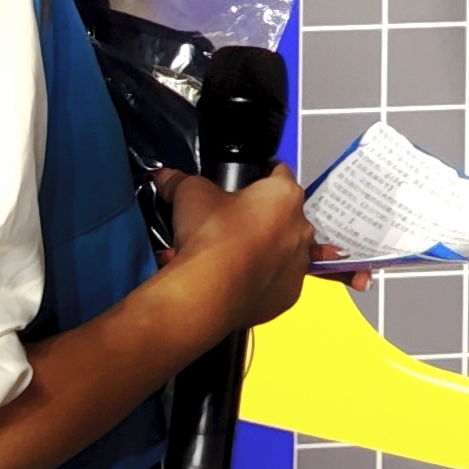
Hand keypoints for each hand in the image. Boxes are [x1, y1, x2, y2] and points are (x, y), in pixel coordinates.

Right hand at [167, 168, 320, 332]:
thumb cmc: (211, 240)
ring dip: (263, 250)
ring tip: (231, 254)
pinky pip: (277, 282)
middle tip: (231, 222)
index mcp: (284, 196)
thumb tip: (168, 178)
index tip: (247, 182)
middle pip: (283, 215)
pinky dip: (261, 280)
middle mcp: (299, 228)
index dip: (260, 175)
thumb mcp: (190, 193)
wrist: (208, 292)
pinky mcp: (288, 295)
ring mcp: (297, 264)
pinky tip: (236, 278)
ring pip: (283, 250)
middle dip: (260, 217)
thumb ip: (180, 180)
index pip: (279, 173)